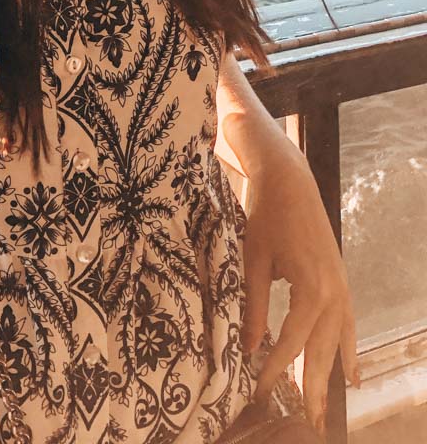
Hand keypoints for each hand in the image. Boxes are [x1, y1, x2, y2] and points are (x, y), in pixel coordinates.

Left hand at [240, 149, 358, 435]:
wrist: (289, 179)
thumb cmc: (265, 214)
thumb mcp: (253, 261)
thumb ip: (253, 307)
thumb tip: (246, 348)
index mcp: (310, 288)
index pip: (290, 342)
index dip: (274, 370)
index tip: (259, 394)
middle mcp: (333, 293)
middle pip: (320, 351)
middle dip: (311, 388)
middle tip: (307, 424)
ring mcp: (341, 288)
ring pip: (337, 343)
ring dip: (330, 377)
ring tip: (323, 410)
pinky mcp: (340, 281)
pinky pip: (348, 326)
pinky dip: (349, 352)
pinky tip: (352, 377)